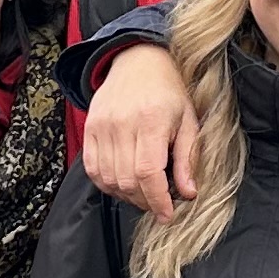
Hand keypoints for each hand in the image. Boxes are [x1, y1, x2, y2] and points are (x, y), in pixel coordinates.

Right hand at [81, 42, 200, 214]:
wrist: (139, 61)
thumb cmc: (169, 92)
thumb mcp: (189, 121)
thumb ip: (188, 158)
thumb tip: (189, 194)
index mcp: (151, 120)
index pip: (149, 173)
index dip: (158, 201)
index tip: (167, 216)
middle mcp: (122, 124)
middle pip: (127, 180)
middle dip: (145, 201)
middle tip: (159, 204)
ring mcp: (101, 126)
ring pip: (108, 178)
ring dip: (126, 195)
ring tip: (143, 194)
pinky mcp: (89, 129)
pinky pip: (92, 169)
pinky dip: (107, 184)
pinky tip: (123, 184)